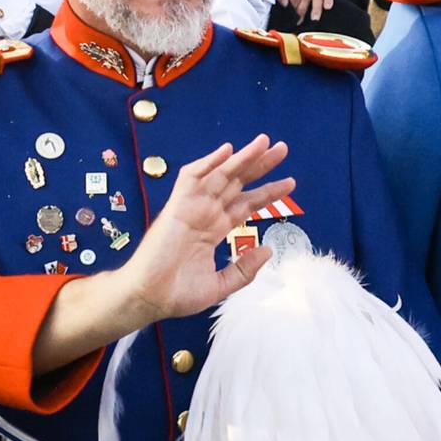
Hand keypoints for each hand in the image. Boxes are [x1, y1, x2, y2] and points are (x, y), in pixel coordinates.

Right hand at [112, 137, 292, 322]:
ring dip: (242, 157)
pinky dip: (208, 162)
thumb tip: (268, 249)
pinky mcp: (177, 205)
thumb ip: (244, 269)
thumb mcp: (221, 285)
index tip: (290, 182)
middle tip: (282, 148)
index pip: (246, 204)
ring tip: (264, 142)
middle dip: (260, 165)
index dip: (268, 192)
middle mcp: (206, 213)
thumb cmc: (177, 293)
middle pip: (238, 183)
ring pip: (221, 175)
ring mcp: (192, 207)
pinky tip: (227, 151)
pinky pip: (192, 177)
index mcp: (215, 229)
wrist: (150, 298)